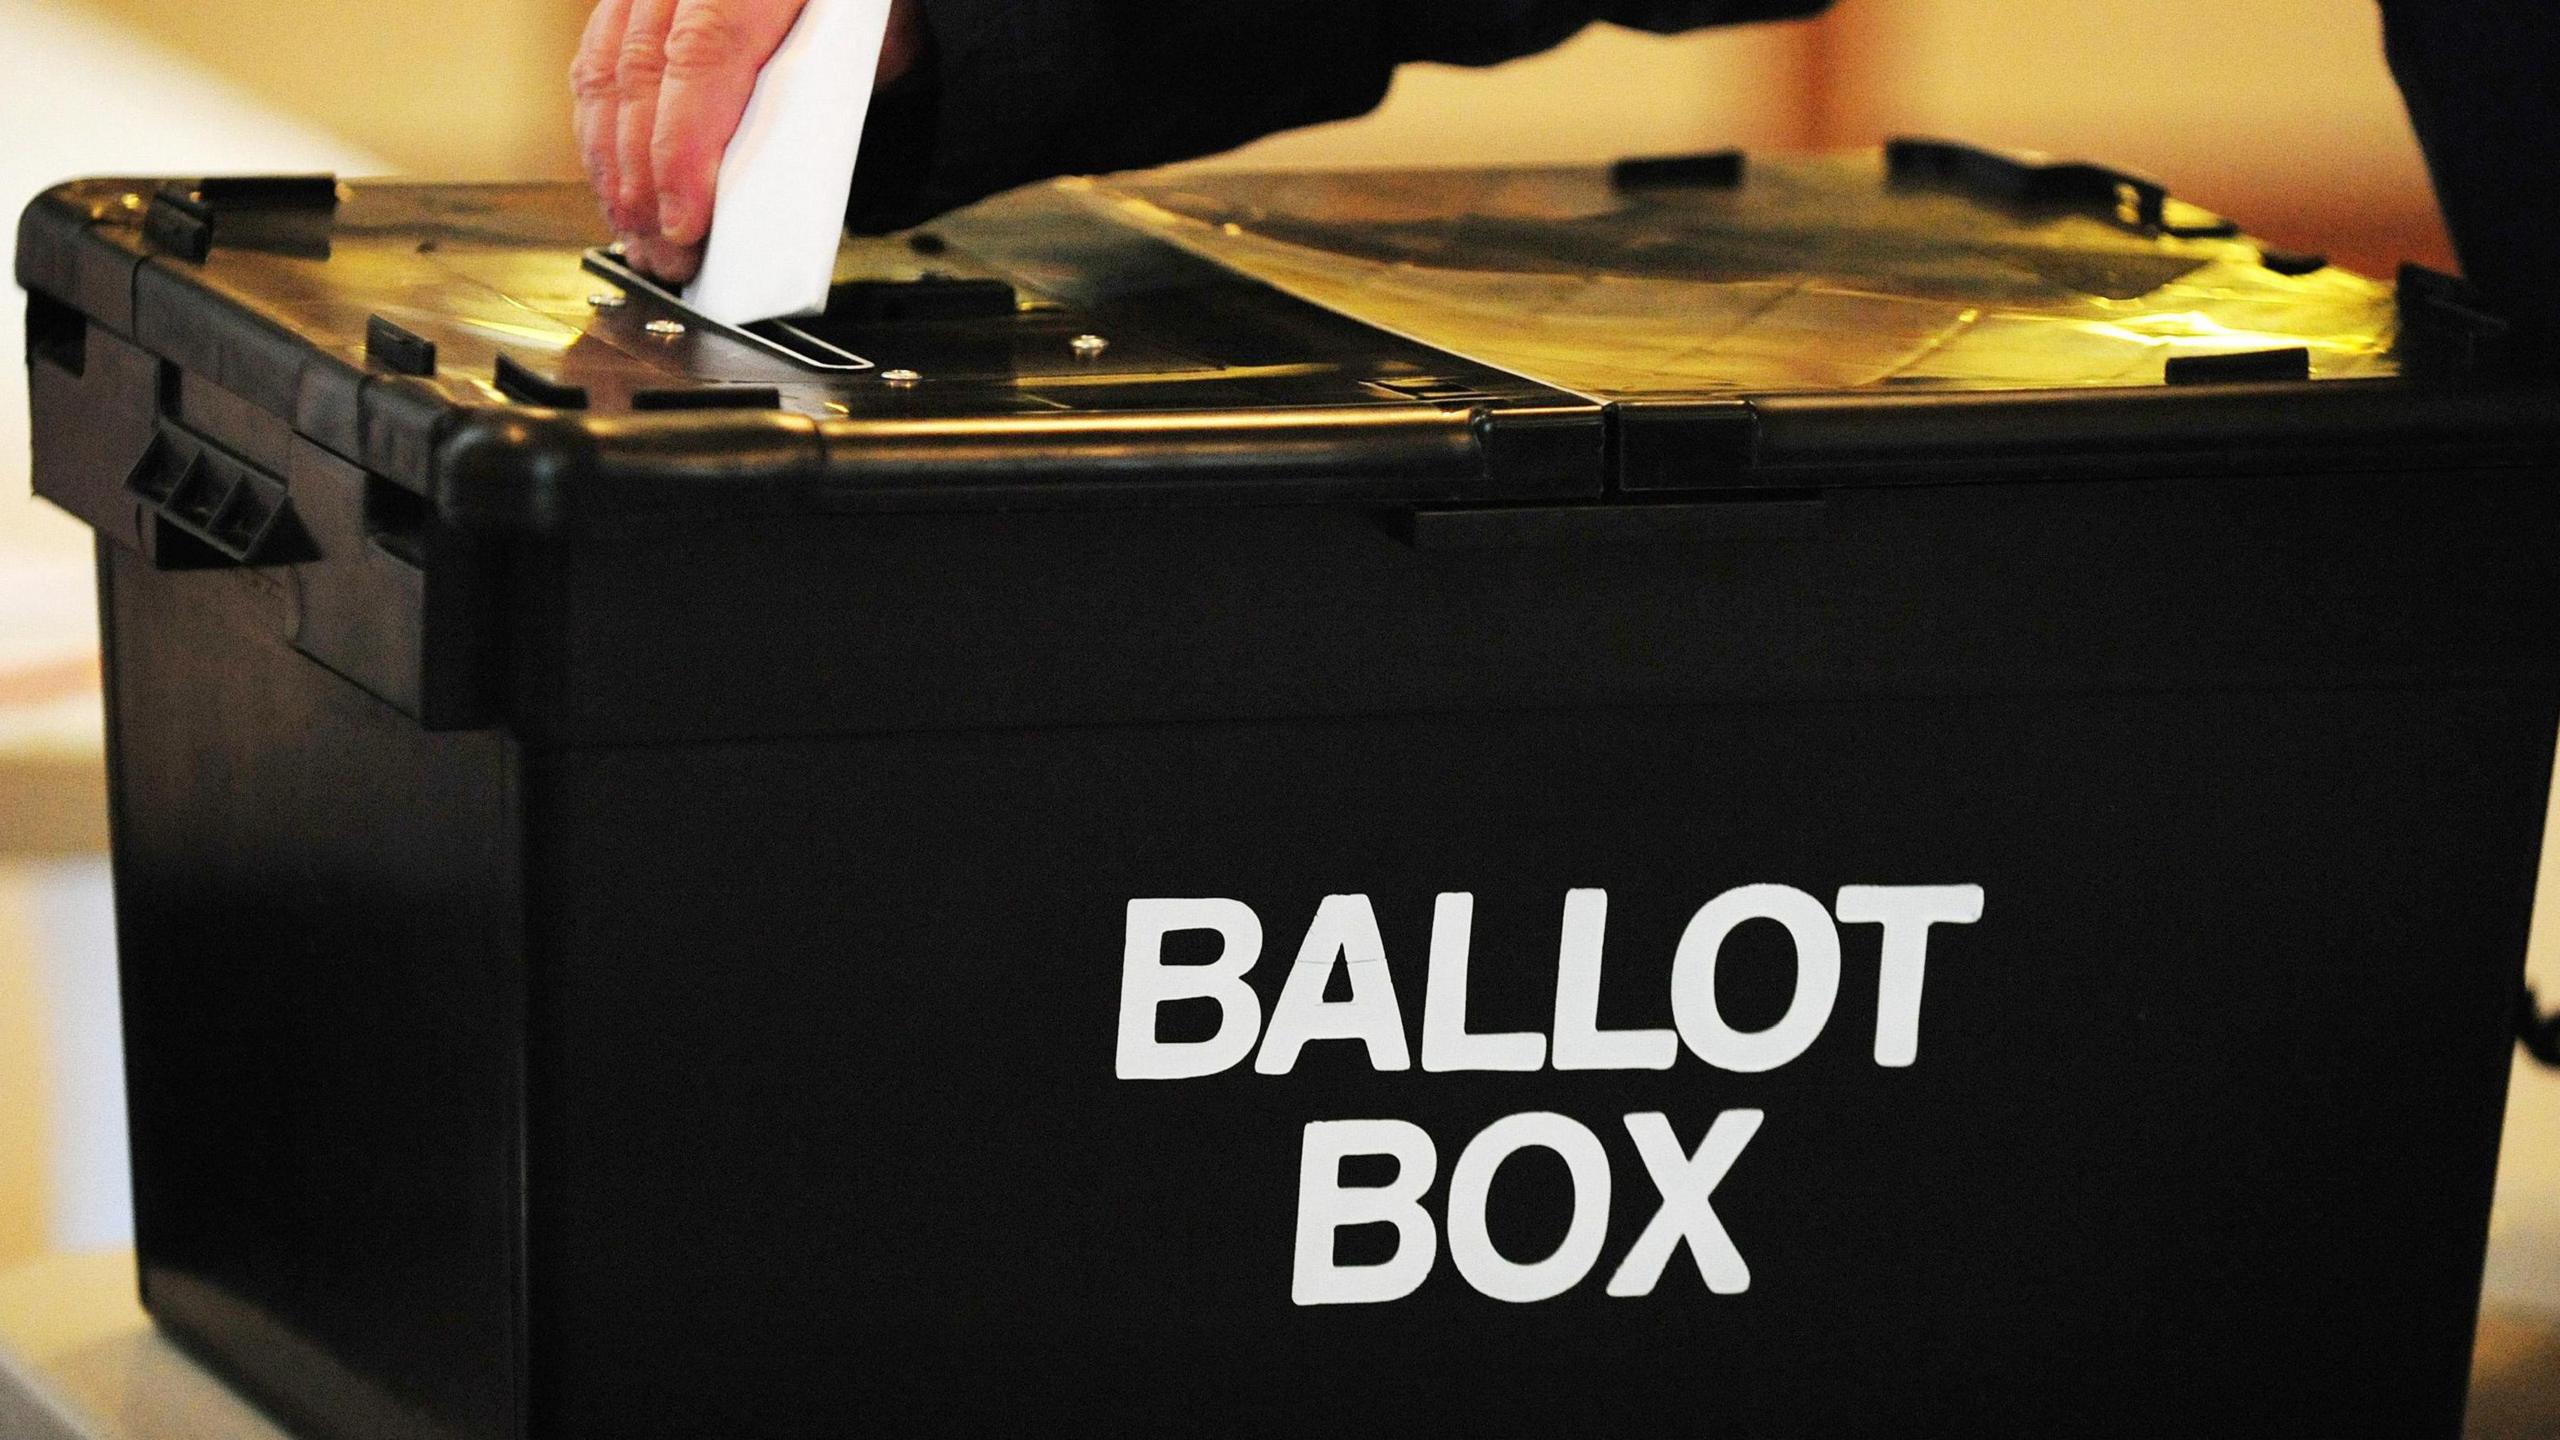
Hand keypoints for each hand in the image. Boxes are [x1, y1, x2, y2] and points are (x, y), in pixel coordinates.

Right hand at [572, 0, 925, 283]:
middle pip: (642, 70)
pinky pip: (597, 61)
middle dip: (642, 177)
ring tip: (637, 234)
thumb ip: (822, 104)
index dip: (682, 148)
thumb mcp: (872, 48)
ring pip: (604, 68)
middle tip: (663, 252)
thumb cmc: (858, 11)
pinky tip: (618, 184)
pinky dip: (601, 131)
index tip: (684, 222)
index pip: (704, 52)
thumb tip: (770, 195)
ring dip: (612, 164)